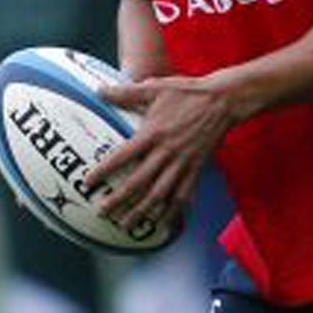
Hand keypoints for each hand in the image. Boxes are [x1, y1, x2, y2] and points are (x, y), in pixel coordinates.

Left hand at [92, 73, 242, 234]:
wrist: (223, 100)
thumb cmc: (188, 92)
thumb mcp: (155, 88)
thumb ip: (126, 92)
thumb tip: (99, 91)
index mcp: (152, 133)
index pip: (122, 156)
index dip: (104, 170)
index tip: (88, 182)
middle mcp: (166, 152)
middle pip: (138, 182)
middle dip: (119, 200)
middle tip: (103, 213)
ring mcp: (182, 163)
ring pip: (159, 194)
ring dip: (142, 211)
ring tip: (126, 224)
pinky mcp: (196, 168)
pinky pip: (183, 195)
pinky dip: (172, 211)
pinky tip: (161, 222)